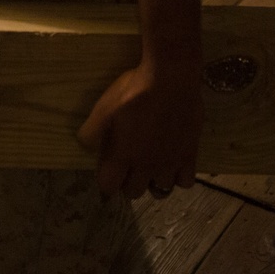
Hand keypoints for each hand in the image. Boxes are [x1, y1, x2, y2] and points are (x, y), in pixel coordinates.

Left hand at [77, 57, 202, 198]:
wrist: (171, 81)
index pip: (109, 186)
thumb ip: (91, 130)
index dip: (105, 182)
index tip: (107, 173)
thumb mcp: (104, 106)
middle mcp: (145, 166)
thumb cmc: (135, 92)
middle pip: (133, 192)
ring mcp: (169, 163)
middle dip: (127, 184)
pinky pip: (185, 182)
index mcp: (123, 155)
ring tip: (150, 168)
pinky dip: (178, 177)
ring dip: (152, 182)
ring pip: (160, 190)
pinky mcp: (189, 156)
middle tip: (128, 168)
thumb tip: (85, 145)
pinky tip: (173, 163)